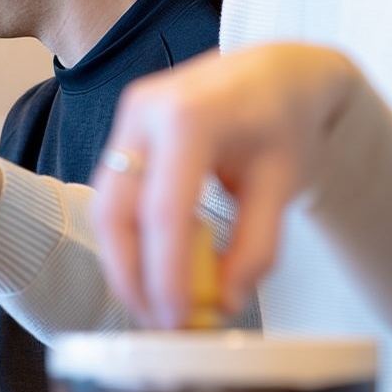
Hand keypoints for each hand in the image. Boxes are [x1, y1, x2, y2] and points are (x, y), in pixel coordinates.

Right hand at [91, 44, 358, 327]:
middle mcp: (146, 111)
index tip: (178, 318)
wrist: (279, 70)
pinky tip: (154, 265)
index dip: (165, 273)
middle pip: (116, 210)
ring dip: (124, 260)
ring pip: (105, 205)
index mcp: (190, 117)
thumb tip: (224, 301)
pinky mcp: (125, 128)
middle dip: (130, 276)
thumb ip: (256, 246)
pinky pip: (113, 192)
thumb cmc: (286, 119)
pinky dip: (129, 236)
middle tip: (157, 321)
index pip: (164, 211)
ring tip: (156, 302)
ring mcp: (129, 115)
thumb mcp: (284, 185)